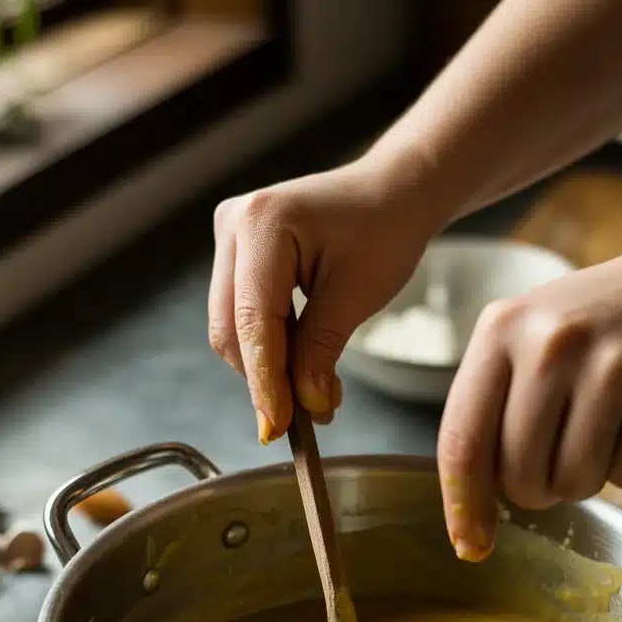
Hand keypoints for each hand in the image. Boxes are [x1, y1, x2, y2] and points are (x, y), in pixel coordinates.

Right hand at [209, 152, 435, 441]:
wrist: (391, 194)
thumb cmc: (385, 229)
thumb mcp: (358, 294)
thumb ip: (321, 350)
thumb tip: (304, 406)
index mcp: (262, 223)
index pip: (254, 320)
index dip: (265, 380)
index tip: (277, 427)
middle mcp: (234, 224)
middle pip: (231, 328)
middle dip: (265, 379)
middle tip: (305, 419)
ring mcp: (229, 237)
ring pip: (232, 328)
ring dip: (268, 368)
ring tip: (316, 393)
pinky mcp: (236, 254)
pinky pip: (242, 315)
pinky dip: (270, 348)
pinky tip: (302, 365)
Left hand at [437, 231, 621, 560]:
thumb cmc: (603, 324)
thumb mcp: (530, 335)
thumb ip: (490, 405)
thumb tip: (467, 509)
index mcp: (503, 328)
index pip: (462, 440)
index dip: (463, 505)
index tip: (468, 546)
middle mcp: (552, 343)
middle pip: (518, 477)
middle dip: (537, 486)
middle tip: (563, 445)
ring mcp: (614, 369)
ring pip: (571, 485)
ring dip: (586, 475)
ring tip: (607, 419)